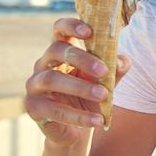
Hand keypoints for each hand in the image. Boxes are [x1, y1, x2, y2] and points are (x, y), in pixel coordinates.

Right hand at [24, 18, 130, 145]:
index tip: (89, 32)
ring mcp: (34, 85)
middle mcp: (43, 64)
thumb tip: (122, 61)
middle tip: (104, 71)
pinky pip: (54, 110)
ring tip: (103, 95)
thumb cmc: (90, 97)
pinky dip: (79, 116)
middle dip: (82, 59)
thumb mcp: (106, 81)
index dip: (71, 26)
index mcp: (62, 52)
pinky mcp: (33, 107)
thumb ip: (115, 68)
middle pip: (56, 50)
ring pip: (52, 79)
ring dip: (80, 87)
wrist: (78, 129)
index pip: (59, 30)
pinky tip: (98, 120)